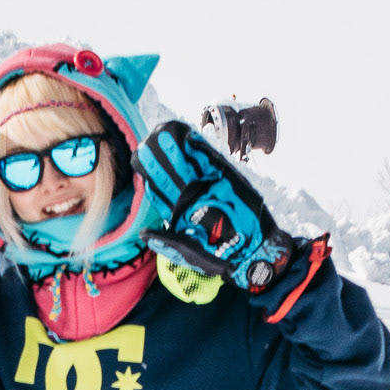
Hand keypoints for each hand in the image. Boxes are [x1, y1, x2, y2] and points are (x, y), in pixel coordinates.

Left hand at [134, 121, 293, 292]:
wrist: (251, 252)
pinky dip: (201, 150)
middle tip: (148, 139)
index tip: (138, 157)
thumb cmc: (219, 257)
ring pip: (188, 163)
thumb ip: (165, 242)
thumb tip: (143, 234)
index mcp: (178, 211)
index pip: (159, 189)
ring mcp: (208, 186)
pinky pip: (211, 162)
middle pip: (170, 172)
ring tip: (163, 132)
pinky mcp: (226, 181)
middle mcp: (191, 196)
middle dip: (159, 156)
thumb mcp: (187, 252)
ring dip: (176, 148)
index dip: (148, 174)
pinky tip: (188, 137)